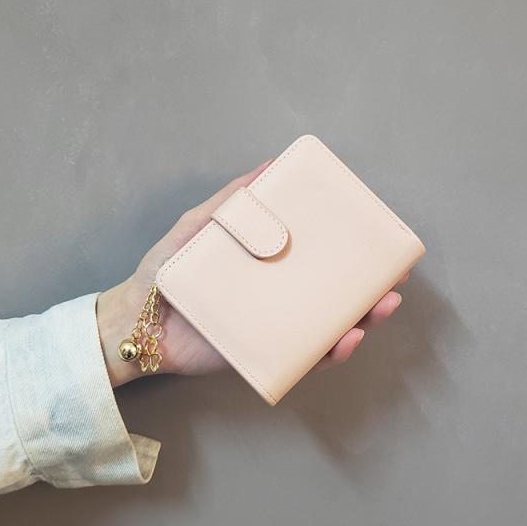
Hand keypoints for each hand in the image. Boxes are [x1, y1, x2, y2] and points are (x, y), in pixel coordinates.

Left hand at [97, 159, 408, 387]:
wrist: (136, 321)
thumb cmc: (166, 271)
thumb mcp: (197, 225)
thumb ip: (230, 201)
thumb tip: (268, 166)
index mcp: (270, 266)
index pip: (319, 260)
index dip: (352, 255)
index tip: (377, 246)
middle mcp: (278, 296)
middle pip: (333, 296)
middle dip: (369, 293)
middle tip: (391, 284)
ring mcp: (273, 327)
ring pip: (327, 328)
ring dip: (360, 322)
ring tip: (376, 311)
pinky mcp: (263, 355)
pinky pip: (303, 359)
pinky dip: (328, 353)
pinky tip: (343, 341)